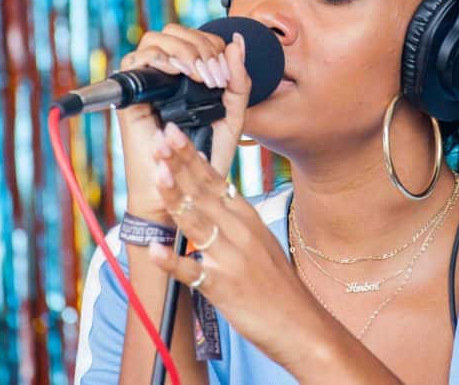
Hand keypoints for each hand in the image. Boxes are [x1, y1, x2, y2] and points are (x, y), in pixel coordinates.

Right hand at [116, 23, 248, 221]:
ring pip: (155, 39)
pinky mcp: (131, 97)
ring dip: (182, 49)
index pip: (197, 38)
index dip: (213, 46)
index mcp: (189, 76)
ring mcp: (148, 84)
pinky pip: (135, 61)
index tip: (223, 75)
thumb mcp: (232, 115)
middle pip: (175, 32)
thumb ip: (239, 80)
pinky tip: (178, 74)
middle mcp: (166, 76)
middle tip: (212, 75)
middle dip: (199, 45)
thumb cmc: (207, 157)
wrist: (184, 187)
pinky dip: (158, 59)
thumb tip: (236, 41)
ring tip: (197, 74)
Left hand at [146, 122, 321, 369]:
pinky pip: (194, 273)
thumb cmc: (276, 284)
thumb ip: (233, 216)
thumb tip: (209, 189)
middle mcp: (240, 232)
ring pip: (198, 222)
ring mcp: (232, 259)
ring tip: (158, 176)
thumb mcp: (260, 240)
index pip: (216, 179)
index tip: (173, 133)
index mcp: (247, 218)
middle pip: (204, 192)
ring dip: (176, 198)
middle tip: (159, 139)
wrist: (302, 325)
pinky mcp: (223, 288)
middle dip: (179, 165)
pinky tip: (156, 251)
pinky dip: (173, 262)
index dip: (192, 156)